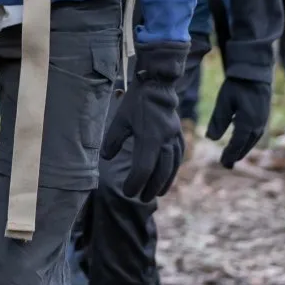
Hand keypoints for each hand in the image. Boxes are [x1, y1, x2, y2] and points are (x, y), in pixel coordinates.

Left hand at [102, 42, 188, 199]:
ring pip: (172, 166)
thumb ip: (113, 140)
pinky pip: (178, 157)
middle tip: (141, 199)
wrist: (157, 85)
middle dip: (150, 187)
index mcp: (150, 137)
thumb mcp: (120, 120)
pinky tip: (168, 175)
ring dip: (164, 181)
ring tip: (157, 193)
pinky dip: (173, 169)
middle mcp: (165, 140)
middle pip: (160, 171)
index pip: (143, 168)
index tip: (127, 191)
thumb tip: (106, 158)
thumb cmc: (136, 102)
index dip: (135, 182)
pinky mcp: (178, 135)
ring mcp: (174, 138)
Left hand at [205, 74, 271, 168]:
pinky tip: (241, 142)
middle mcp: (257, 125)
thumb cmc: (237, 87)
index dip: (230, 155)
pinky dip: (247, 142)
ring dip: (242, 150)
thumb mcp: (223, 102)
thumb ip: (218, 121)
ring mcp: (262, 122)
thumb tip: (211, 139)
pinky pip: (255, 135)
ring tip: (233, 157)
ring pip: (251, 141)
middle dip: (236, 156)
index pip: (237, 144)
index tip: (223, 164)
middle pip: (245, 146)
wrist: (254, 74)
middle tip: (226, 165)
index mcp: (247, 123)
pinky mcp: (263, 117)